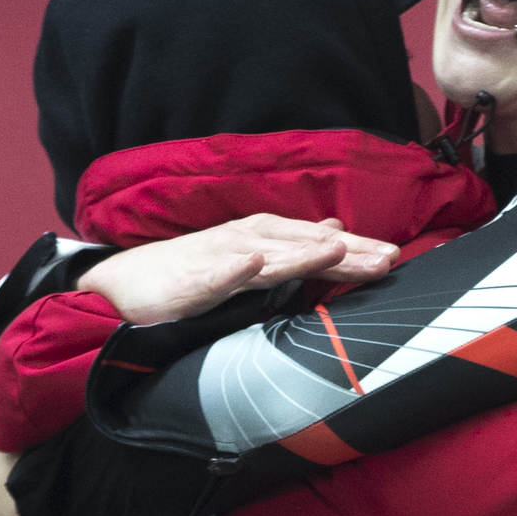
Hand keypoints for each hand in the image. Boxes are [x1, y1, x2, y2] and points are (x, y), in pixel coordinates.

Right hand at [80, 215, 398, 324]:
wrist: (121, 286)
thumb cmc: (189, 273)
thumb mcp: (249, 257)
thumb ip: (294, 247)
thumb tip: (335, 229)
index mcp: (262, 240)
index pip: (316, 242)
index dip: (355, 248)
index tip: (394, 257)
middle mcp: (245, 244)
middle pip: (302, 246)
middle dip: (345, 251)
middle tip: (388, 257)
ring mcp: (216, 261)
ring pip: (267, 256)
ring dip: (301, 251)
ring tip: (336, 248)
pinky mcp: (188, 283)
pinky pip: (214, 275)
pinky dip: (234, 268)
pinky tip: (254, 263)